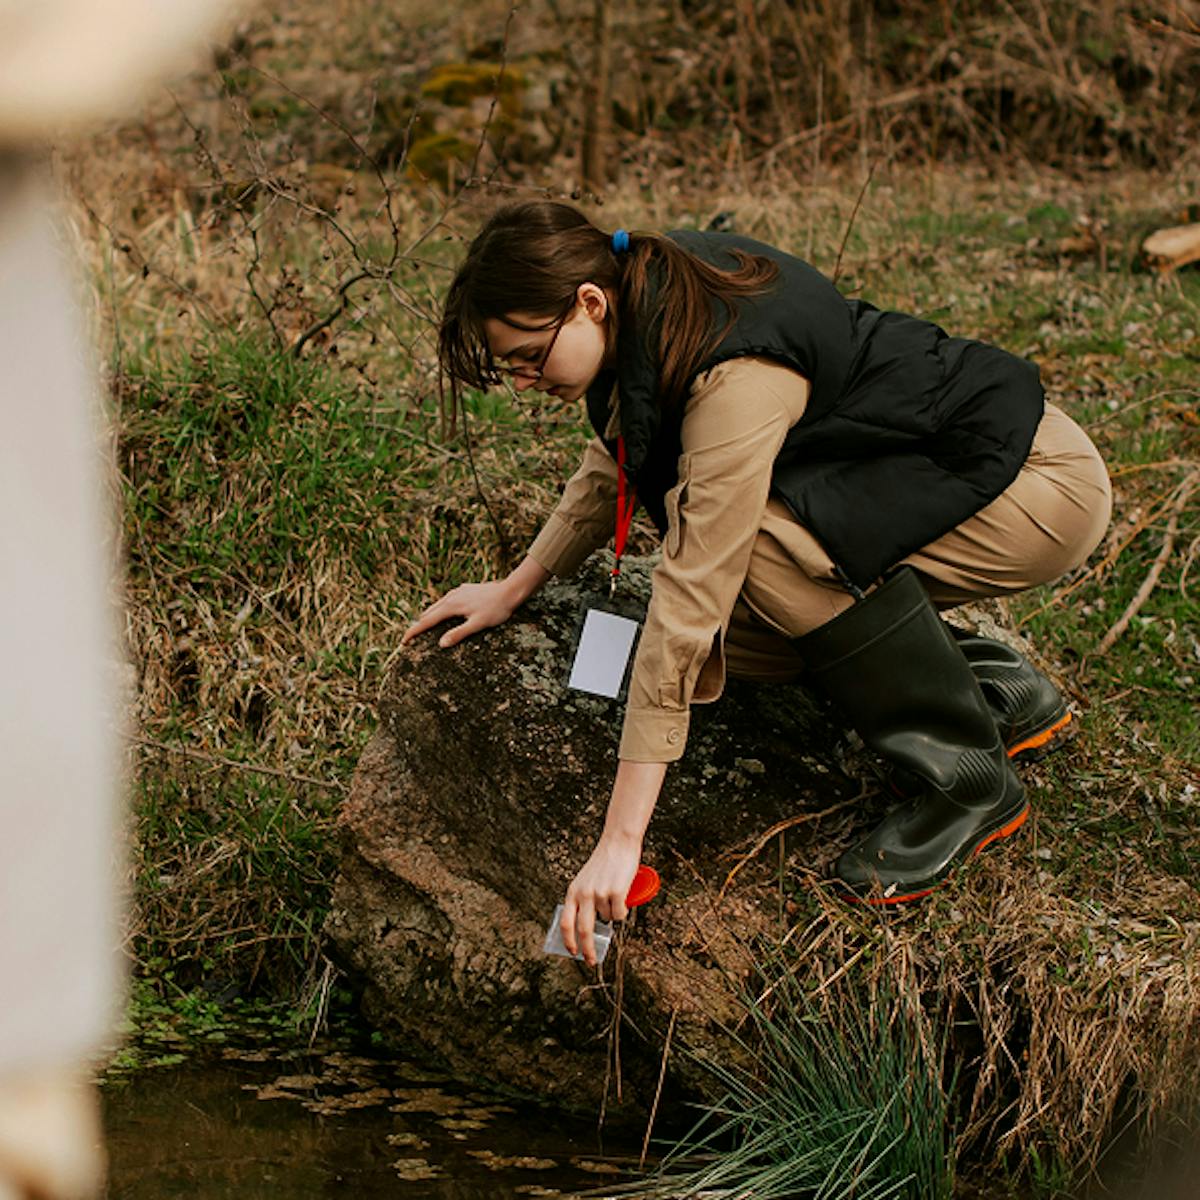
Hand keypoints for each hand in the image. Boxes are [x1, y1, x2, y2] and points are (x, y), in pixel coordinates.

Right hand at [401, 579, 518, 648]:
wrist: (509, 591)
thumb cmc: (496, 610)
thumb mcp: (478, 624)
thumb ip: (459, 634)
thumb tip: (441, 644)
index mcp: (450, 606)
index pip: (426, 622)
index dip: (413, 632)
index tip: (403, 641)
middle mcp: (450, 597)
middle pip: (428, 613)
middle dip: (418, 625)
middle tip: (411, 639)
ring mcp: (457, 592)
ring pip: (436, 606)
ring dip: (428, 617)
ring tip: (423, 627)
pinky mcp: (464, 590)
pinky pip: (446, 601)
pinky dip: (440, 610)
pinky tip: (444, 613)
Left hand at [560, 833, 640, 966]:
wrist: (618, 843)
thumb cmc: (604, 862)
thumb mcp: (585, 881)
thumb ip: (583, 900)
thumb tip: (588, 928)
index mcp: (573, 891)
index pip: (566, 922)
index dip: (568, 941)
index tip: (573, 953)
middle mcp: (584, 894)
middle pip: (583, 930)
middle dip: (587, 949)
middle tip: (591, 961)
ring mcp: (599, 893)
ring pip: (608, 919)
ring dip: (613, 914)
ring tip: (615, 895)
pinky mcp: (616, 892)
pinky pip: (620, 914)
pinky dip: (623, 911)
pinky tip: (623, 896)